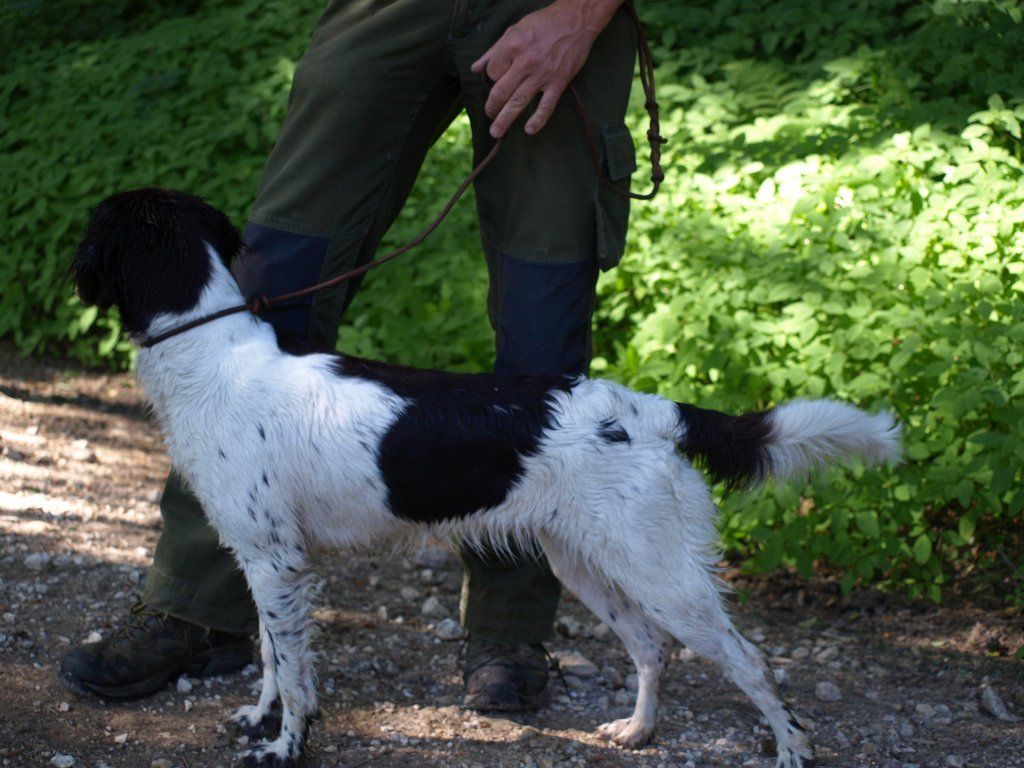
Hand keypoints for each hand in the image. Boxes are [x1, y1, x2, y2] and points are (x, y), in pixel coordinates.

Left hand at [471, 0, 623, 138]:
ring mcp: (542, 74)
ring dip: (505, 119)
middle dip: (492, 107)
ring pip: (518, 102)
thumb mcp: (514, 30)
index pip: (493, 72)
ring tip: (496, 132)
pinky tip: (529, 130)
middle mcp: (526, 62)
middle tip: (489, 115)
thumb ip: (493, 51)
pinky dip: (538, 120)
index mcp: (512, 46)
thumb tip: (475, 69)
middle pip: (501, 92)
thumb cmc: (543, 23)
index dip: (491, 78)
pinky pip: (547, 105)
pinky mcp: (559, 82)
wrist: (575, 21)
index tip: (498, 79)